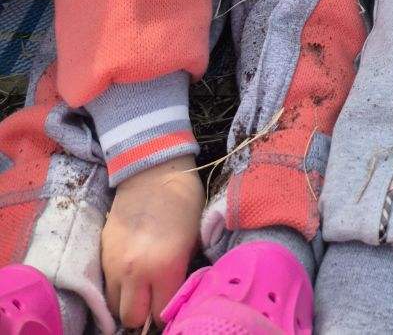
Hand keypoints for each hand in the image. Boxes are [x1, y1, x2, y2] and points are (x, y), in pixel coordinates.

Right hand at [101, 157, 203, 328]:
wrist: (151, 171)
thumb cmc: (182, 200)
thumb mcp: (194, 236)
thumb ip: (183, 270)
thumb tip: (177, 291)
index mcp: (165, 267)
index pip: (160, 314)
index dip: (167, 312)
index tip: (171, 302)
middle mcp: (135, 272)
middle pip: (131, 318)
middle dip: (143, 313)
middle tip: (153, 298)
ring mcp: (114, 265)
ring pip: (113, 306)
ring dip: (127, 301)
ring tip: (140, 286)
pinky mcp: (102, 255)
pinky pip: (106, 285)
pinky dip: (117, 285)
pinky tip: (129, 271)